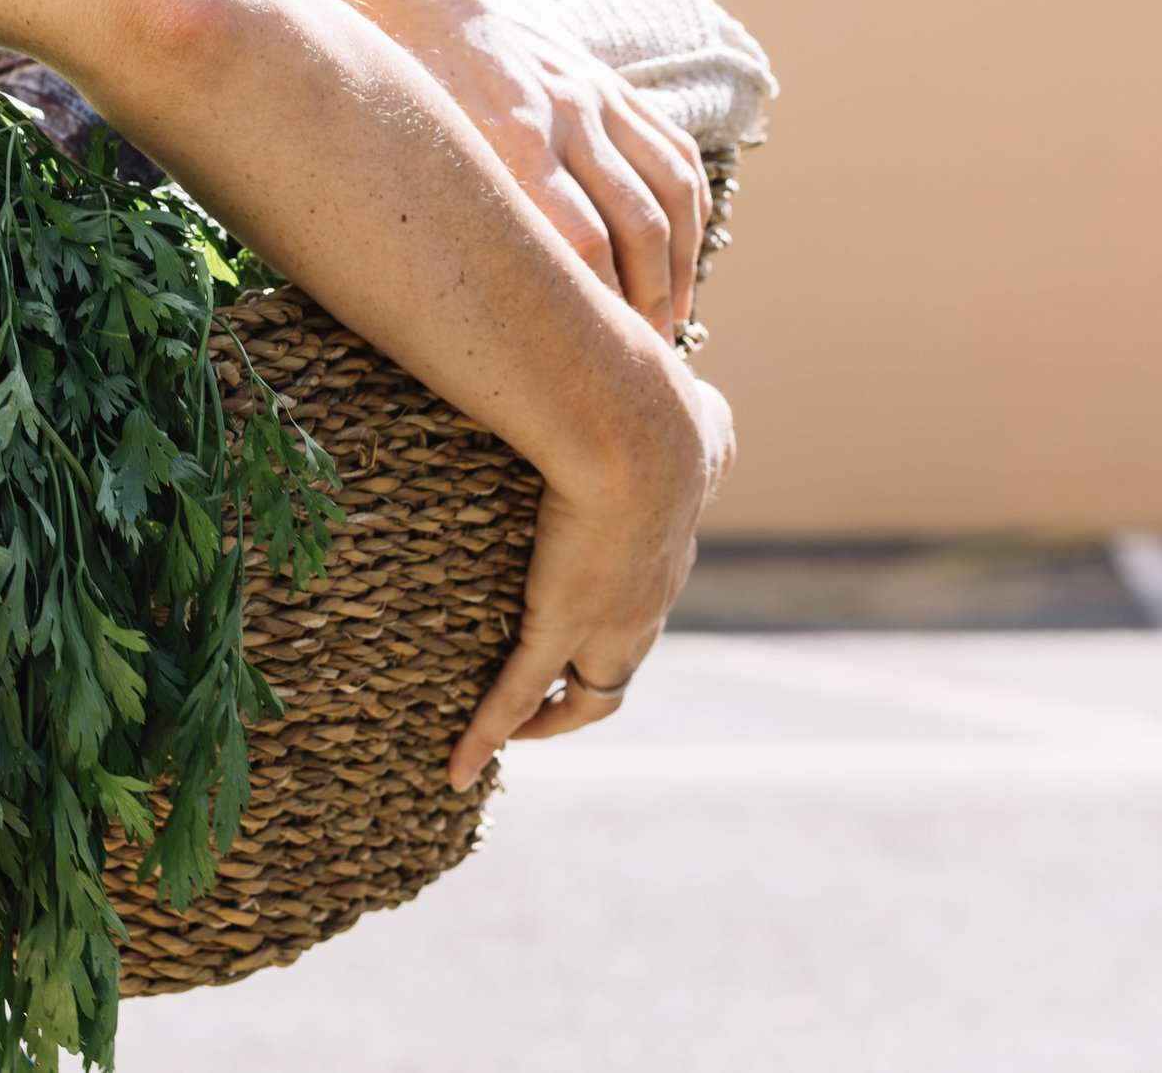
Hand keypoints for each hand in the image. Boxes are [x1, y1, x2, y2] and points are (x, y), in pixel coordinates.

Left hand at [353, 0, 712, 335]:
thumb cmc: (394, 84)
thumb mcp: (411, 148)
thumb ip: (457, 214)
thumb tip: (482, 303)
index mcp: (512, 136)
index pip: (580, 243)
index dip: (601, 310)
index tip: (601, 362)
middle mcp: (567, 113)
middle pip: (637, 228)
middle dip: (650, 304)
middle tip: (644, 362)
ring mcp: (597, 94)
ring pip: (669, 192)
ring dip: (681, 265)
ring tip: (672, 321)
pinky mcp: (611, 82)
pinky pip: (673, 151)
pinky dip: (689, 211)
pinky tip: (683, 256)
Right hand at [447, 376, 734, 790]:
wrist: (639, 437)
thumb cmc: (665, 415)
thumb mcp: (702, 420)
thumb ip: (698, 418)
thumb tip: (699, 393)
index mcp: (670, 556)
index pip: (646, 607)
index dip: (619, 625)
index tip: (589, 627)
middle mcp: (648, 606)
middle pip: (622, 668)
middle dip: (586, 688)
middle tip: (547, 701)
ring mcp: (607, 626)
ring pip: (588, 697)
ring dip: (549, 720)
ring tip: (510, 733)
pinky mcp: (560, 630)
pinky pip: (516, 697)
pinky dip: (487, 735)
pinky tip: (460, 768)